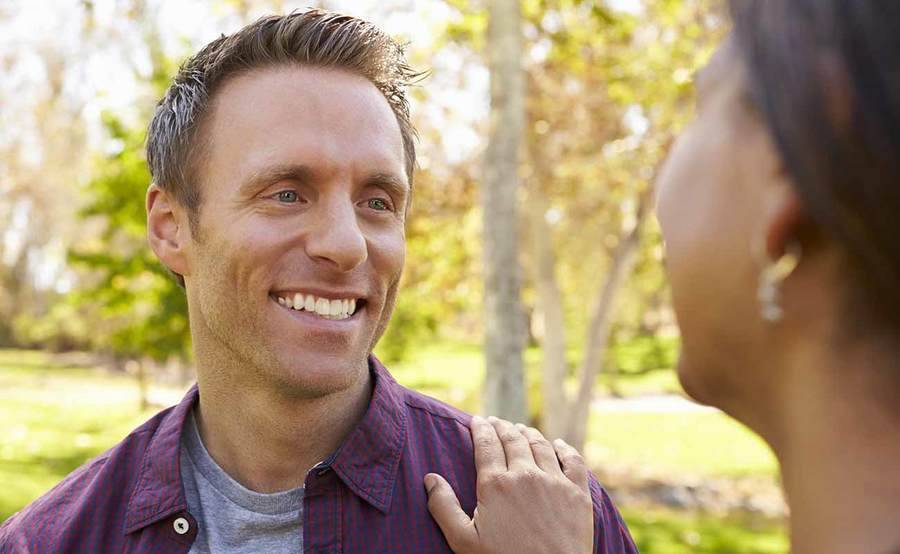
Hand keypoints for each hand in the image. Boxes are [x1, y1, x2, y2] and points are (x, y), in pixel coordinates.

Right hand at [425, 416, 593, 553]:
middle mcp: (526, 475)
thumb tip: (430, 478)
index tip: (476, 420)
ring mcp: (555, 482)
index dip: (480, 428)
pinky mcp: (578, 494)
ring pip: (541, 445)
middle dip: (502, 426)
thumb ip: (444, 507)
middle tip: (496, 422)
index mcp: (495, 484)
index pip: (486, 443)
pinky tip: (558, 444)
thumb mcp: (463, 541)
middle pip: (513, 438)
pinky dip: (565, 448)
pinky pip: (574, 461)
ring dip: (528, 433)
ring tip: (521, 429)